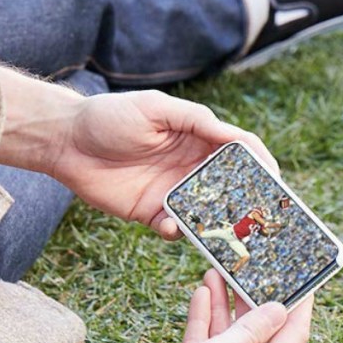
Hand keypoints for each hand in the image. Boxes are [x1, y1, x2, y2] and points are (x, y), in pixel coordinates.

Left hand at [48, 90, 276, 238]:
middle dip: (246, 202)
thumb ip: (196, 120)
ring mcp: (172, 190)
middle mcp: (190, 164)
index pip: (238, 151)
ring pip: (207, 213)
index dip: (261, 165)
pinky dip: (178, 231)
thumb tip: (237, 139)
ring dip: (217, 223)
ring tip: (223, 233)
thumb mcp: (155, 108)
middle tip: (261, 219)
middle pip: (230, 186)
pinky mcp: (151, 212)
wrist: (65, 141)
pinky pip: (175, 229)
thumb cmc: (109, 116)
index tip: (276, 183)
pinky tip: (168, 225)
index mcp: (196, 135)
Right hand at [122, 270, 313, 342]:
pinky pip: (208, 339)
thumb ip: (250, 330)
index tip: (303, 278)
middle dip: (252, 297)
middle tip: (253, 268)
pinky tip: (203, 294)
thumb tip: (278, 310)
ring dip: (224, 302)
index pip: (293, 334)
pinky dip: (205, 317)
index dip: (299, 304)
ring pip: (230, 331)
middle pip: (259, 329)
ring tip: (220, 272)